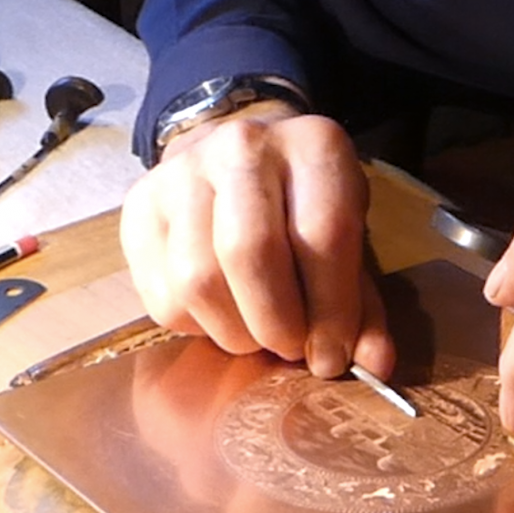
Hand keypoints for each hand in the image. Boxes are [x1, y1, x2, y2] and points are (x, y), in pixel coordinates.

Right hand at [120, 103, 391, 377]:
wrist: (236, 157)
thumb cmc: (303, 208)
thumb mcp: (347, 239)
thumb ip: (362, 302)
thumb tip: (374, 365)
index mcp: (313, 146)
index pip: (323, 236)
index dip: (332, 309)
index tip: (332, 355)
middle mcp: (242, 147)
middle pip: (251, 255)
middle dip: (277, 324)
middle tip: (292, 348)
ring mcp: (181, 172)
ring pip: (199, 280)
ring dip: (235, 332)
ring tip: (257, 336)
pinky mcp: (139, 206)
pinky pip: (162, 295)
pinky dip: (196, 327)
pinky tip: (221, 315)